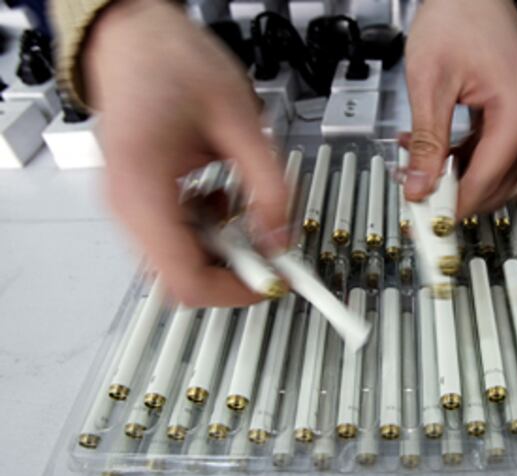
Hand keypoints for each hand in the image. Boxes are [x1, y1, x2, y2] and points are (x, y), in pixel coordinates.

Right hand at [85, 0, 287, 306]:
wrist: (134, 37)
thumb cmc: (172, 62)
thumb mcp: (242, 120)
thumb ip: (269, 185)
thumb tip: (282, 237)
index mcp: (143, 185)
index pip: (186, 278)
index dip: (237, 291)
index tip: (273, 280)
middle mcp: (126, 204)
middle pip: (180, 277)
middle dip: (232, 271)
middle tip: (271, 249)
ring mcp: (127, 204)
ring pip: (178, 261)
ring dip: (221, 249)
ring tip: (249, 214)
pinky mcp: (138, 199)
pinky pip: (175, 237)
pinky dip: (209, 231)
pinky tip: (225, 198)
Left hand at [402, 0, 516, 215]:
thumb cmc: (459, 14)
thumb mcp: (430, 83)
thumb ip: (426, 142)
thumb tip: (421, 185)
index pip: (488, 177)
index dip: (456, 202)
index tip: (432, 218)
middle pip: (498, 182)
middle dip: (457, 194)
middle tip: (421, 201)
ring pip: (493, 169)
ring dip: (455, 176)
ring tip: (416, 171)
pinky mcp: (515, 111)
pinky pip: (490, 148)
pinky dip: (460, 156)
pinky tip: (431, 151)